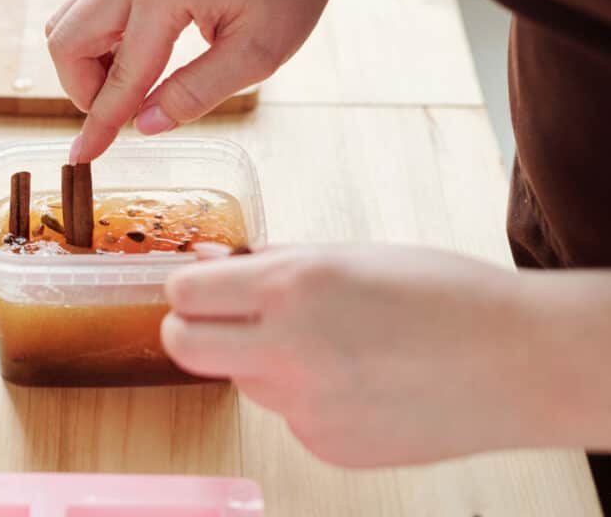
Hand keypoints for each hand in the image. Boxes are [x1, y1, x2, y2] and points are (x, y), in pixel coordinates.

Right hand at [44, 0, 444, 162]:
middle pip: (67, 42)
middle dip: (84, 91)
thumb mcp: (256, 55)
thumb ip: (195, 93)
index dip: (100, 123)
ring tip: (134, 88)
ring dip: (86, 66)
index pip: (120, 74)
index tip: (82, 158)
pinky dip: (97, 44)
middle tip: (121, 115)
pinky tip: (136, 61)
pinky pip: (88, 9)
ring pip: (69, 23)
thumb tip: (143, 126)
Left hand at [162, 243, 545, 466]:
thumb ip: (268, 262)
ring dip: (259, 362)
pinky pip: (286, 415)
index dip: (187, 287)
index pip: (184, 293)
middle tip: (217, 320)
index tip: (200, 286)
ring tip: (327, 345)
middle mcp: (287, 350)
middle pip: (183, 346)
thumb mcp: (346, 254)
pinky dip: (303, 397)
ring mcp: (304, 407)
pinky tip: (355, 381)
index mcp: (292, 288)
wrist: (517, 363)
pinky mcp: (324, 447)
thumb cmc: (439, 293)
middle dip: (188, 329)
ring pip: (241, 381)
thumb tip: (209, 263)